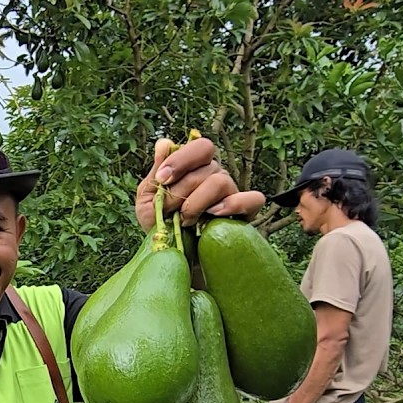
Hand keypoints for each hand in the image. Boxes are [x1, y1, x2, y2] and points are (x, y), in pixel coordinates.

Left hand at [135, 136, 265, 232]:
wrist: (175, 260)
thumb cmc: (162, 229)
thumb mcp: (149, 202)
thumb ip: (156, 174)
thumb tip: (164, 143)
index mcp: (195, 169)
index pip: (200, 147)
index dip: (181, 159)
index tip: (162, 179)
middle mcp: (216, 176)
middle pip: (206, 166)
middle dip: (182, 188)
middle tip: (170, 209)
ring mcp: (232, 193)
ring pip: (220, 181)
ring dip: (196, 202)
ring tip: (185, 221)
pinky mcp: (246, 213)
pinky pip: (252, 199)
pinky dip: (234, 204)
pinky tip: (215, 215)